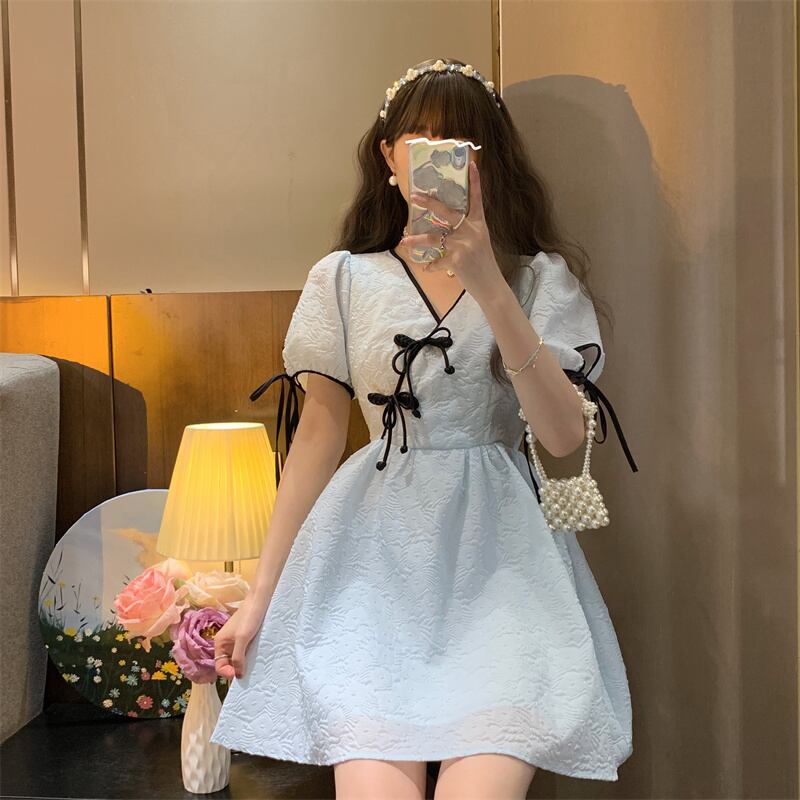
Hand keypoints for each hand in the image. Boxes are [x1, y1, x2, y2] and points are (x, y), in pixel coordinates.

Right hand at [213, 594, 268, 679]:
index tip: (241, 674)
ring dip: (243, 664)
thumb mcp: (242, 638)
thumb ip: (238, 657)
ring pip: (236, 658)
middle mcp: (225, 643)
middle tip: (248, 673)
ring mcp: (235, 640)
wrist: (260, 600)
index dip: (228, 673)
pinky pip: (243, 651)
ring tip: (253, 667)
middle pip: (227, 663)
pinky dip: (248, 656)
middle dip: (236, 670)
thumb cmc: (249, 617)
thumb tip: (238, 675)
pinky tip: (256, 658)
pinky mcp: (244, 637)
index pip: (219, 666)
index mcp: (219, 643)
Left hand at [400, 160, 504, 304]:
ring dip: (417, 241)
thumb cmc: (483, 264)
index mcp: (479, 225)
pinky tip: (426, 268)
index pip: (477, 200)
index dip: (475, 182)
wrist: (492, 286)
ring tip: (403, 242)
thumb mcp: (479, 243)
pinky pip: (437, 261)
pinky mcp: (458, 260)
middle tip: (414, 196)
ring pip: (434, 238)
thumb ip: (466, 232)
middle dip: (429, 203)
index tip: (473, 164)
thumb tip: (447, 227)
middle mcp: (472, 231)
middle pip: (447, 212)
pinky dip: (431, 266)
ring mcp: (464, 245)